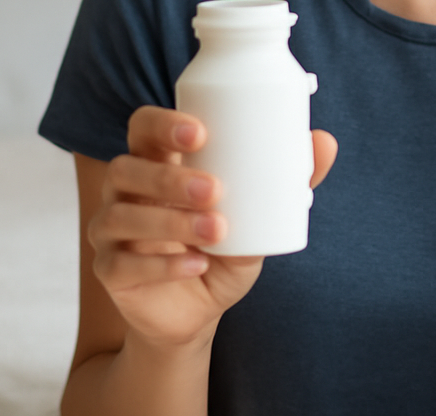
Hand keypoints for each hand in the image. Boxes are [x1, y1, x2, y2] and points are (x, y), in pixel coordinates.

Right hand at [89, 105, 338, 350]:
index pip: (142, 127)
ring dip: (170, 220)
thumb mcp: (260, 215)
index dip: (162, 123)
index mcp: (156, 163)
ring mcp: (110, 232)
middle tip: (215, 189)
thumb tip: (325, 141)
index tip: (201, 132)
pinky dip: (161, 264)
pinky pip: (121, 263)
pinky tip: (194, 265)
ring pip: (121, 215)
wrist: (200, 311)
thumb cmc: (225, 248)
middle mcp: (125, 191)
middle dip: (168, 176)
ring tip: (216, 230)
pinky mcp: (109, 271)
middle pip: (126, 168)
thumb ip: (289, 181)